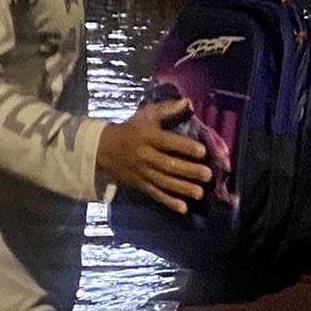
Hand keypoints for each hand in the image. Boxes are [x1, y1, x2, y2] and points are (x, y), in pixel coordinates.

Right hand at [98, 100, 210, 214]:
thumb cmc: (131, 129)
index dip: (185, 147)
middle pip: (169, 165)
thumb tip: (188, 102)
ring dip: (183, 188)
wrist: (103, 149)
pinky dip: (169, 202)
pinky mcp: (140, 185)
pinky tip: (183, 208)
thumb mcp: (145, 115)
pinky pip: (155, 195)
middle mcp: (146, 156)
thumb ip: (166, 109)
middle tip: (207, 175)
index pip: (168, 142)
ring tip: (200, 193)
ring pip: (164, 182)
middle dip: (189, 171)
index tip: (202, 151)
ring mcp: (143, 173)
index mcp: (148, 137)